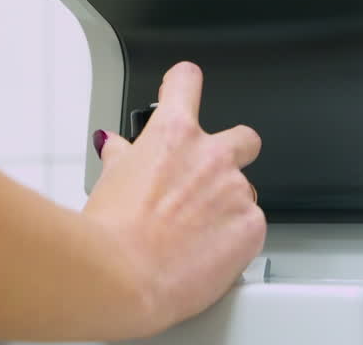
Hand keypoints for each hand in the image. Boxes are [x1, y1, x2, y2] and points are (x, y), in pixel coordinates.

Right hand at [82, 62, 264, 335]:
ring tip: (195, 237)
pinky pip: (251, 226)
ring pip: (245, 191)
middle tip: (208, 181)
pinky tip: (206, 255)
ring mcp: (236, 189)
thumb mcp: (109, 181)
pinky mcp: (253, 226)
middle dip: (232, 154)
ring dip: (227, 207)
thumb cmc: (110, 234)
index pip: (186, 82)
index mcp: (173, 135)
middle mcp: (212, 154)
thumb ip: (123, 157)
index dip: (183, 85)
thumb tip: (119, 149)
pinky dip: (234, 241)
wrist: (124, 280)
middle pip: (243, 137)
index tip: (183, 89)